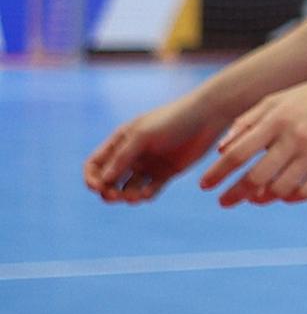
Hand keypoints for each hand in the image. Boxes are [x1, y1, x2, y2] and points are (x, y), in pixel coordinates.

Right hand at [85, 93, 221, 203]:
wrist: (207, 117)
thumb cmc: (173, 120)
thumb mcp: (143, 136)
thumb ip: (123, 157)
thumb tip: (103, 181)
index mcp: (120, 141)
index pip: (95, 165)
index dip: (92, 178)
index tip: (97, 187)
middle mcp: (131, 155)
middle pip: (109, 181)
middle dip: (108, 192)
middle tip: (116, 196)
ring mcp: (148, 165)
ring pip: (128, 189)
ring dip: (126, 196)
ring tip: (135, 196)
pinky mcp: (166, 173)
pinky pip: (149, 190)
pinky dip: (145, 195)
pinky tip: (147, 193)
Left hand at [199, 71, 306, 207]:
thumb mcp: (277, 100)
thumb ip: (247, 122)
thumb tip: (220, 151)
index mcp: (277, 119)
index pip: (237, 154)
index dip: (217, 173)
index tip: (204, 186)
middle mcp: (296, 136)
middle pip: (255, 177)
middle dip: (234, 194)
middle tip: (224, 202)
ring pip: (280, 188)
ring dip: (262, 198)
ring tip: (255, 199)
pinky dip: (291, 198)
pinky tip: (284, 195)